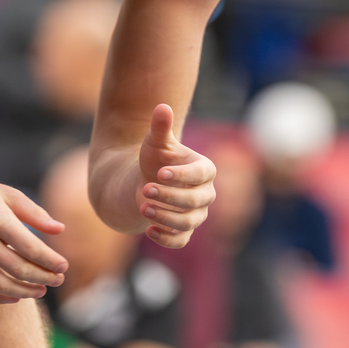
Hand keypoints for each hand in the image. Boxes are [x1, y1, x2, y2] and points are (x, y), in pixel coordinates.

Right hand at [0, 174, 67, 303]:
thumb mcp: (7, 194)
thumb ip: (34, 213)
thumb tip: (60, 230)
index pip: (30, 248)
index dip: (50, 261)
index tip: (64, 266)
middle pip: (18, 269)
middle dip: (43, 278)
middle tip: (59, 280)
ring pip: (0, 285)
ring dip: (25, 292)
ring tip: (42, 291)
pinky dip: (0, 298)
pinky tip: (17, 297)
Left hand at [137, 103, 215, 247]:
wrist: (144, 183)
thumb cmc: (154, 160)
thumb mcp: (154, 143)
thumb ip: (160, 127)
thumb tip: (162, 107)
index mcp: (205, 169)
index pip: (200, 174)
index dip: (182, 175)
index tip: (159, 172)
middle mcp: (205, 194)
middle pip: (195, 201)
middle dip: (171, 197)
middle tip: (146, 190)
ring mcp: (196, 215)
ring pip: (188, 222)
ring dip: (166, 217)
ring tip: (143, 207)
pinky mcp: (183, 232)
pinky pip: (180, 240)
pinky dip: (166, 238)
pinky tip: (149, 230)